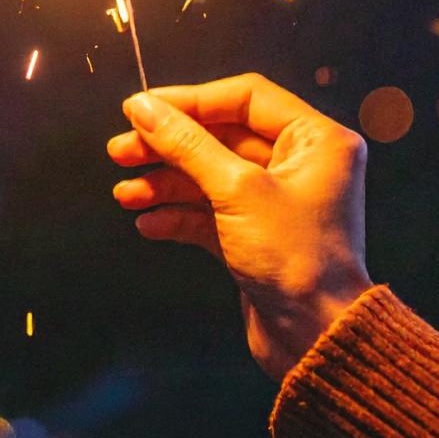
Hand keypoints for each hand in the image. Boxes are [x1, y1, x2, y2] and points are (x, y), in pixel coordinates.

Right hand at [109, 73, 371, 378]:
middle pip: (221, 136)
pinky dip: (178, 216)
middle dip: (168, 145)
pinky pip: (211, 214)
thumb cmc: (298, 262)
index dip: (190, 100)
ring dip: (165, 183)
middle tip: (121, 150)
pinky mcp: (258, 238)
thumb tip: (144, 108)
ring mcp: (277, 203)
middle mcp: (300, 166)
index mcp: (316, 140)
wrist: (317, 339)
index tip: (141, 108)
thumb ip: (187, 145)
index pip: (245, 98)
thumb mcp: (236, 191)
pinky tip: (149, 223)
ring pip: (210, 177)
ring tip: (126, 193)